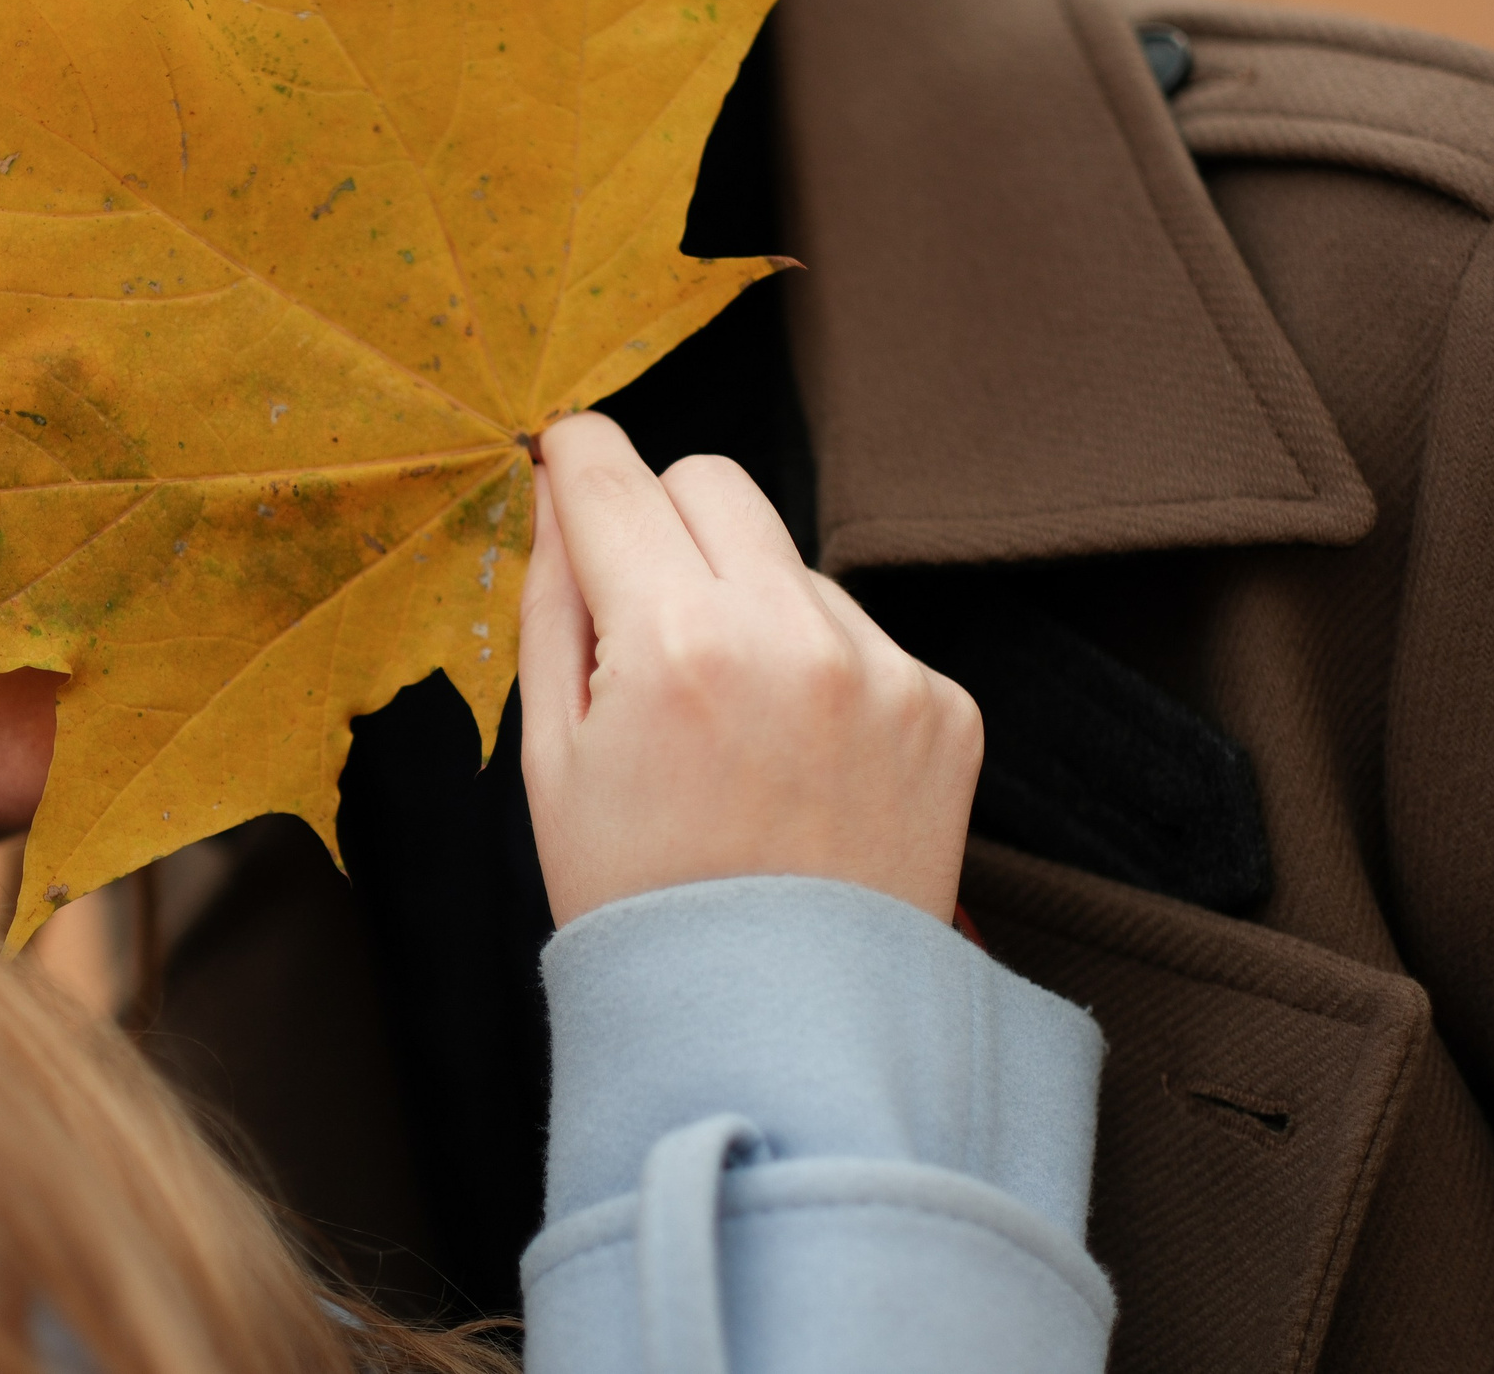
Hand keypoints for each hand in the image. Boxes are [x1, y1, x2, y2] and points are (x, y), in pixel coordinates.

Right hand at [518, 413, 982, 926]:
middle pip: (711, 481)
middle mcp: (792, 638)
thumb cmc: (644, 908)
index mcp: (675, 648)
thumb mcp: (550, 761)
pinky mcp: (943, 706)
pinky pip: (858, 634)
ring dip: (746, 607)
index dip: (574, 455)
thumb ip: (550, 604)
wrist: (781, 1039)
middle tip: (639, 613)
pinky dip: (817, 672)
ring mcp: (883, 669)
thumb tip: (557, 489)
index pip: (613, 478)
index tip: (565, 453)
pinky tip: (796, 764)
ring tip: (729, 734)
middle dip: (661, 518)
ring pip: (787, 561)